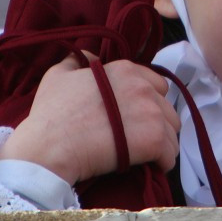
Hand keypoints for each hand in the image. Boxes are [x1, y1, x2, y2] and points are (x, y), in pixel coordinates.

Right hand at [0, 53, 179, 183]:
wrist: (49, 147)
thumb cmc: (51, 114)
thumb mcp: (59, 74)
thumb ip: (79, 60)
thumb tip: (90, 55)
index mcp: (124, 70)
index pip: (155, 84)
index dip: (147, 101)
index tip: (135, 116)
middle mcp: (142, 87)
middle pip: (167, 107)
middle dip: (157, 121)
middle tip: (140, 136)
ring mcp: (150, 112)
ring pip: (172, 131)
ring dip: (162, 142)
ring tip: (147, 154)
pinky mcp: (153, 140)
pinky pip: (170, 154)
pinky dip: (163, 162)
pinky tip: (152, 166)